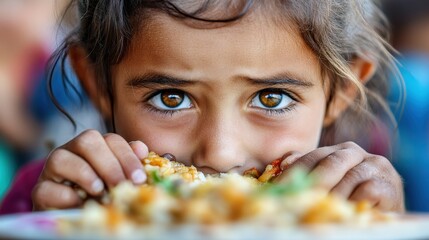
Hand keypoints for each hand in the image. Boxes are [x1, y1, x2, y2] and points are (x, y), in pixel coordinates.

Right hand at [32, 130, 148, 209]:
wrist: (73, 216)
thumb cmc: (101, 195)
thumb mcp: (119, 180)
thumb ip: (129, 164)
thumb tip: (142, 150)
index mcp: (94, 146)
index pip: (111, 139)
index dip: (127, 156)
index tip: (139, 178)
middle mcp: (71, 151)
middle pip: (87, 140)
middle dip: (109, 164)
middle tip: (122, 186)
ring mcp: (52, 170)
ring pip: (60, 158)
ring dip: (85, 175)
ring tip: (101, 192)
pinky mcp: (40, 191)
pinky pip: (48, 188)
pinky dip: (67, 196)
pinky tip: (82, 204)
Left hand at [276, 142, 403, 211]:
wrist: (385, 210)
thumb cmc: (351, 196)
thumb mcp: (329, 181)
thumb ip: (308, 169)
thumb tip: (284, 163)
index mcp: (338, 150)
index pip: (312, 157)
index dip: (293, 173)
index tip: (276, 188)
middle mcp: (356, 152)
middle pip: (329, 164)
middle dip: (311, 183)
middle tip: (295, 199)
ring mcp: (375, 166)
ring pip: (346, 179)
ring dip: (331, 197)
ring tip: (316, 210)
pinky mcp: (388, 183)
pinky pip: (365, 192)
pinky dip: (351, 203)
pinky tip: (342, 212)